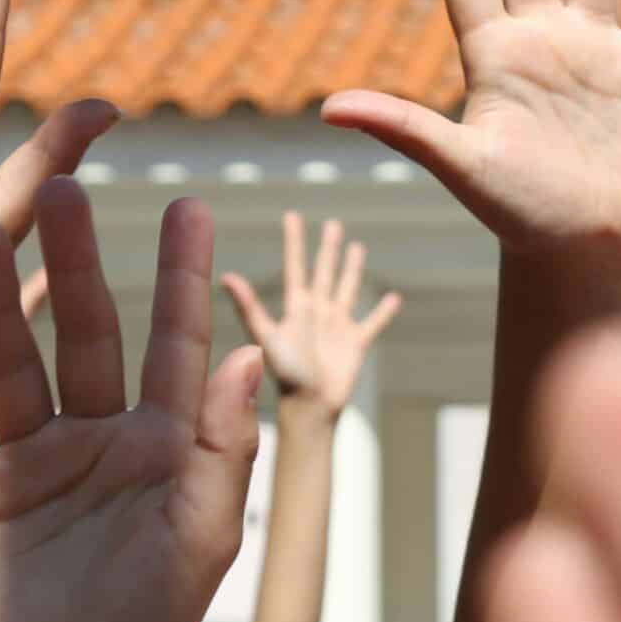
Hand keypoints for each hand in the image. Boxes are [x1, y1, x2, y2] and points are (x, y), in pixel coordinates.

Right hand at [0, 179, 265, 621]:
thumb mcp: (199, 539)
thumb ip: (221, 448)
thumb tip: (246, 355)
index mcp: (165, 446)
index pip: (175, 344)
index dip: (183, 278)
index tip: (192, 204)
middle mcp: (98, 439)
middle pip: (87, 333)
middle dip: (77, 261)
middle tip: (66, 185)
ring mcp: (30, 460)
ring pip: (13, 361)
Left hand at [220, 212, 401, 416]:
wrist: (309, 406)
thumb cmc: (286, 374)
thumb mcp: (266, 336)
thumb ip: (249, 307)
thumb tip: (226, 276)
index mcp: (296, 307)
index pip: (295, 265)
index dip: (294, 241)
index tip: (293, 215)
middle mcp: (317, 312)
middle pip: (324, 272)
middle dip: (327, 248)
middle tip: (333, 223)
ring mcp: (337, 326)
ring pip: (347, 289)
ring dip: (352, 270)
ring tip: (357, 247)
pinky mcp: (356, 344)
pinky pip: (372, 322)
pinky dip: (383, 311)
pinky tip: (394, 298)